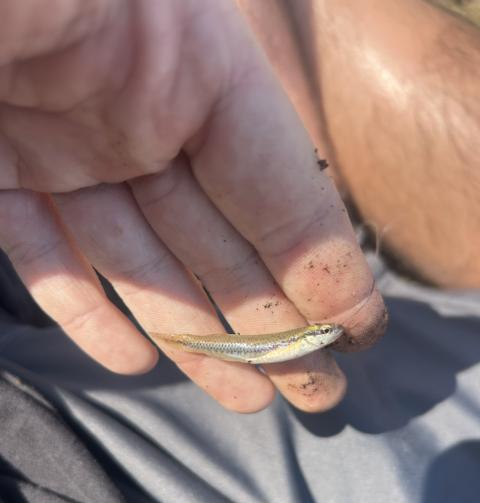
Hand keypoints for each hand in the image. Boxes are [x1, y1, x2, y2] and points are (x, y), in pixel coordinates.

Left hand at [0, 0, 385, 412]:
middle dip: (270, 323)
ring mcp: (59, 147)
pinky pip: (48, 253)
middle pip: (218, 240)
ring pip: (140, 261)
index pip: (277, 185)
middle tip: (311, 389)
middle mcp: (132, 112)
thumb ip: (250, 152)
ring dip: (192, 334)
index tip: (356, 331)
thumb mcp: (178, 49)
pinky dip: (87, 309)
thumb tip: (327, 252)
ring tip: (244, 396)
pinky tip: (130, 359)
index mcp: (192, 66)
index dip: (323, 262)